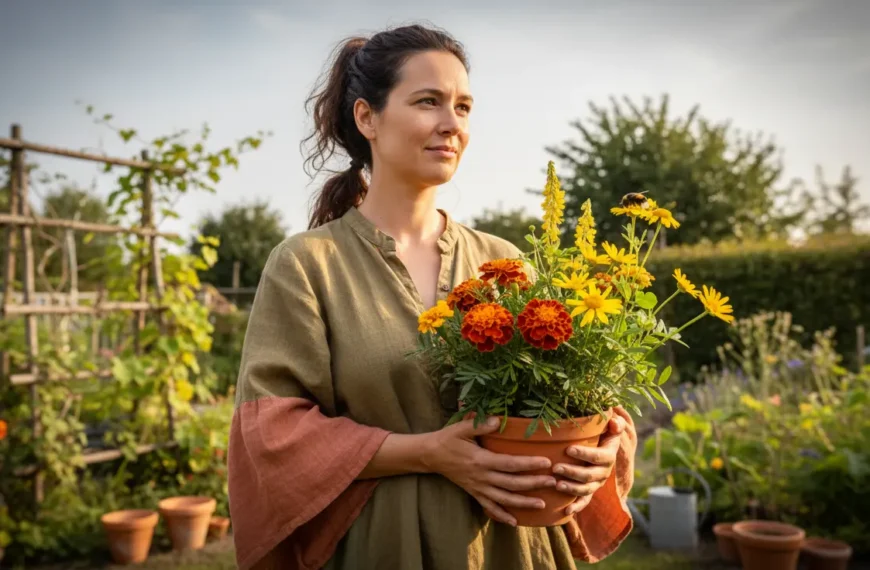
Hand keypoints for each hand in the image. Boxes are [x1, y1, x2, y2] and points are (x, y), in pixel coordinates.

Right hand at [422, 416, 556, 526]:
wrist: (430, 455)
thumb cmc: (448, 439)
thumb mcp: (462, 428)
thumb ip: (480, 425)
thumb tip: (498, 420)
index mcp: (481, 460)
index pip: (510, 464)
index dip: (529, 464)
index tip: (546, 462)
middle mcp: (481, 477)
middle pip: (512, 483)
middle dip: (534, 484)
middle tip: (553, 482)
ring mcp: (478, 487)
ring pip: (504, 499)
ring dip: (524, 503)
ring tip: (542, 504)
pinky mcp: (474, 493)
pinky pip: (489, 507)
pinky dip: (501, 516)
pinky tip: (514, 522)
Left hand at [553, 407, 631, 515]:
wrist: (602, 448)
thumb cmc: (602, 433)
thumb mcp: (610, 426)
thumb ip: (615, 423)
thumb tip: (615, 423)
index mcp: (609, 455)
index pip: (598, 456)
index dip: (584, 454)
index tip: (568, 450)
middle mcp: (604, 472)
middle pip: (590, 475)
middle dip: (573, 472)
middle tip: (556, 468)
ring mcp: (596, 483)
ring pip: (586, 489)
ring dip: (572, 489)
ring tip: (557, 485)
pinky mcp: (589, 491)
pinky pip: (585, 502)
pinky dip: (576, 507)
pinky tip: (566, 512)